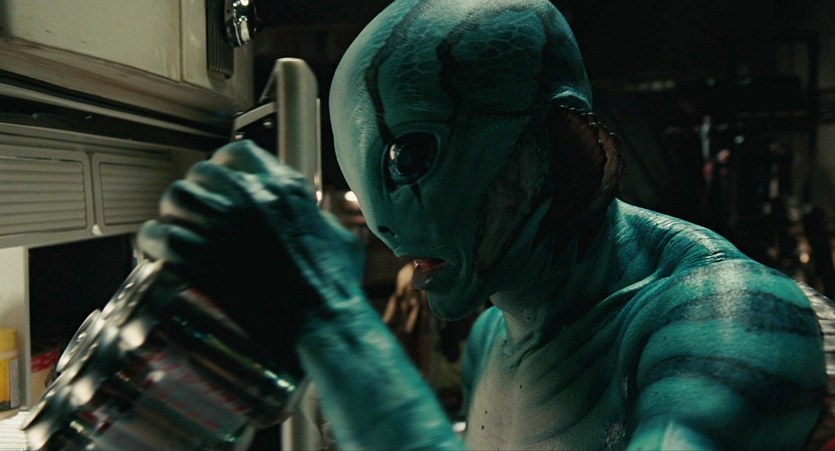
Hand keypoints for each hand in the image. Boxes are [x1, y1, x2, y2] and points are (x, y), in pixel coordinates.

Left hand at [137, 139, 365, 356]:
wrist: (318, 324)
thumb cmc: (335, 289)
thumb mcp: (342, 241)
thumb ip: (324, 221)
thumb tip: (316, 219)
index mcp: (285, 189)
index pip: (239, 153)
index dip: (226, 167)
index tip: (223, 185)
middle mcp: (250, 197)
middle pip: (202, 173)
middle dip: (198, 193)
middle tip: (199, 217)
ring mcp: (222, 224)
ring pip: (176, 197)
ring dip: (174, 213)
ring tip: (179, 233)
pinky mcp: (198, 256)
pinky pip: (157, 234)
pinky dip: (154, 243)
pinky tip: (160, 255)